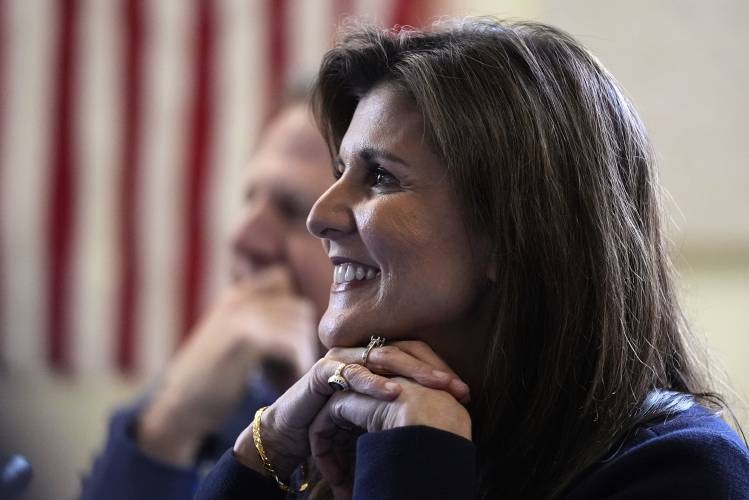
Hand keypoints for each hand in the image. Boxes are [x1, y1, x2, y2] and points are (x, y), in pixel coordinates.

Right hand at [137, 266, 317, 465]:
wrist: (179, 407)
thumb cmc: (212, 379)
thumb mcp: (233, 337)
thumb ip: (259, 321)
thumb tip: (304, 318)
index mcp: (236, 295)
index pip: (284, 278)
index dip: (294, 311)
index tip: (289, 341)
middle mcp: (239, 299)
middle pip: (299, 307)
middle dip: (303, 338)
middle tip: (291, 366)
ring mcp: (241, 316)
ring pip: (300, 327)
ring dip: (302, 355)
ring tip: (287, 377)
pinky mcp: (246, 339)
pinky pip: (292, 346)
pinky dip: (297, 366)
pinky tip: (284, 384)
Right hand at [231, 342, 468, 482]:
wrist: (293, 436)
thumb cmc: (338, 427)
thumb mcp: (378, 416)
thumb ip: (404, 406)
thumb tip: (450, 415)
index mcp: (376, 358)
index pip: (415, 353)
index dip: (440, 368)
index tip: (464, 392)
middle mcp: (360, 352)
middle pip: (404, 350)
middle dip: (433, 369)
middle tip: (458, 388)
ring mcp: (342, 358)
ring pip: (383, 357)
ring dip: (413, 372)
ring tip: (438, 385)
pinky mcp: (323, 371)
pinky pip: (352, 373)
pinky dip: (374, 383)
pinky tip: (394, 393)